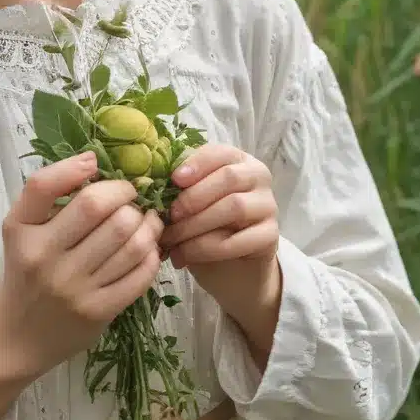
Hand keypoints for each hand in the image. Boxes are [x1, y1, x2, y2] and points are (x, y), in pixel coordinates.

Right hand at [0, 152, 163, 380]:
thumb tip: (92, 159)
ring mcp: (75, 288)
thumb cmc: (24, 268)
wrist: (18, 334)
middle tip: (132, 196)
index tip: (98, 167)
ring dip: (147, 223)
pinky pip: (140, 274)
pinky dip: (152, 254)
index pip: (48, 186)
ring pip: (129, 241)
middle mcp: (46, 259)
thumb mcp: (19, 226)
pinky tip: (148, 247)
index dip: (80, 169)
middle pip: (100, 210)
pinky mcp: (99, 312)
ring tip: (147, 218)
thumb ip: (47, 190)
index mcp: (24, 232)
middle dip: (126, 195)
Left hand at [159, 144, 281, 362]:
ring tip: (171, 241)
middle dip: (193, 198)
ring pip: (233, 208)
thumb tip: (148, 179)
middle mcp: (258, 177)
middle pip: (228, 179)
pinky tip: (184, 257)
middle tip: (168, 217)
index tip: (174, 180)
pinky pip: (238, 240)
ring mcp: (269, 206)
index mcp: (238, 159)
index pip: (220, 152)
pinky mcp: (271, 237)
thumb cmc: (204, 223)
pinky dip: (206, 249)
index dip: (196, 164)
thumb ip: (180, 186)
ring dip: (196, 226)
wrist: (231, 266)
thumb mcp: (191, 200)